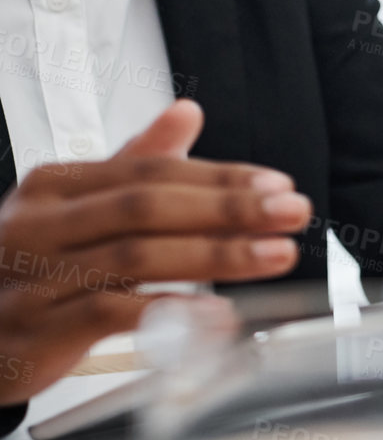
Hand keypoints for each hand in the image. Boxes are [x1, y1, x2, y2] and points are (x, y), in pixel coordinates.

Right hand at [0, 100, 308, 406]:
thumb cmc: (33, 269)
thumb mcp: (80, 209)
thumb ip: (136, 165)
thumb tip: (187, 112)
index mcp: (56, 186)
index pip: (151, 171)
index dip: (220, 179)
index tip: (279, 187)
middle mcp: (41, 223)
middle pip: (147, 206)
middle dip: (228, 209)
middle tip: (291, 212)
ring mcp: (36, 275)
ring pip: (135, 257)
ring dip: (216, 256)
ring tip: (275, 255)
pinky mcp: (40, 327)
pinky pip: (111, 314)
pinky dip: (168, 313)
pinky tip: (217, 314)